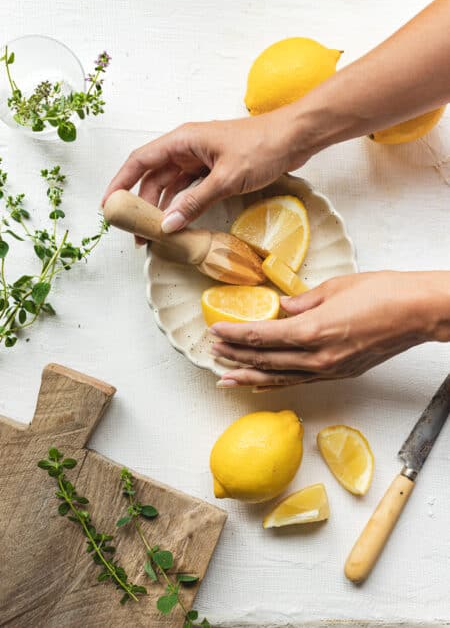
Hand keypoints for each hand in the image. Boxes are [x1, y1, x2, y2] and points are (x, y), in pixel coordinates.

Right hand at [102, 111, 310, 234]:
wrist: (296, 137)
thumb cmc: (263, 146)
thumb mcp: (226, 178)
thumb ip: (195, 202)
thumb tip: (168, 224)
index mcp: (182, 141)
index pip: (140, 161)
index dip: (120, 183)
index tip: (109, 207)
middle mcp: (187, 148)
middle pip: (153, 177)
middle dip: (142, 204)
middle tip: (136, 233)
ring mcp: (201, 159)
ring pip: (171, 185)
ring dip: (162, 208)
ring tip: (155, 234)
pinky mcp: (215, 170)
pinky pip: (190, 189)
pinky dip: (183, 206)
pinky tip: (179, 223)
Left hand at [210, 271, 449, 388]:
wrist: (418, 312)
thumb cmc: (383, 292)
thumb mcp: (336, 287)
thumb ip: (303, 301)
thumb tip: (282, 308)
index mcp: (313, 330)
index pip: (262, 335)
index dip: (235, 334)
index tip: (215, 330)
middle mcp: (317, 356)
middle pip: (265, 359)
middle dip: (235, 355)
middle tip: (211, 352)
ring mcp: (329, 369)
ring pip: (279, 377)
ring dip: (249, 376)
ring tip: (224, 378)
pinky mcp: (340, 373)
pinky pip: (300, 382)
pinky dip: (277, 383)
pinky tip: (261, 384)